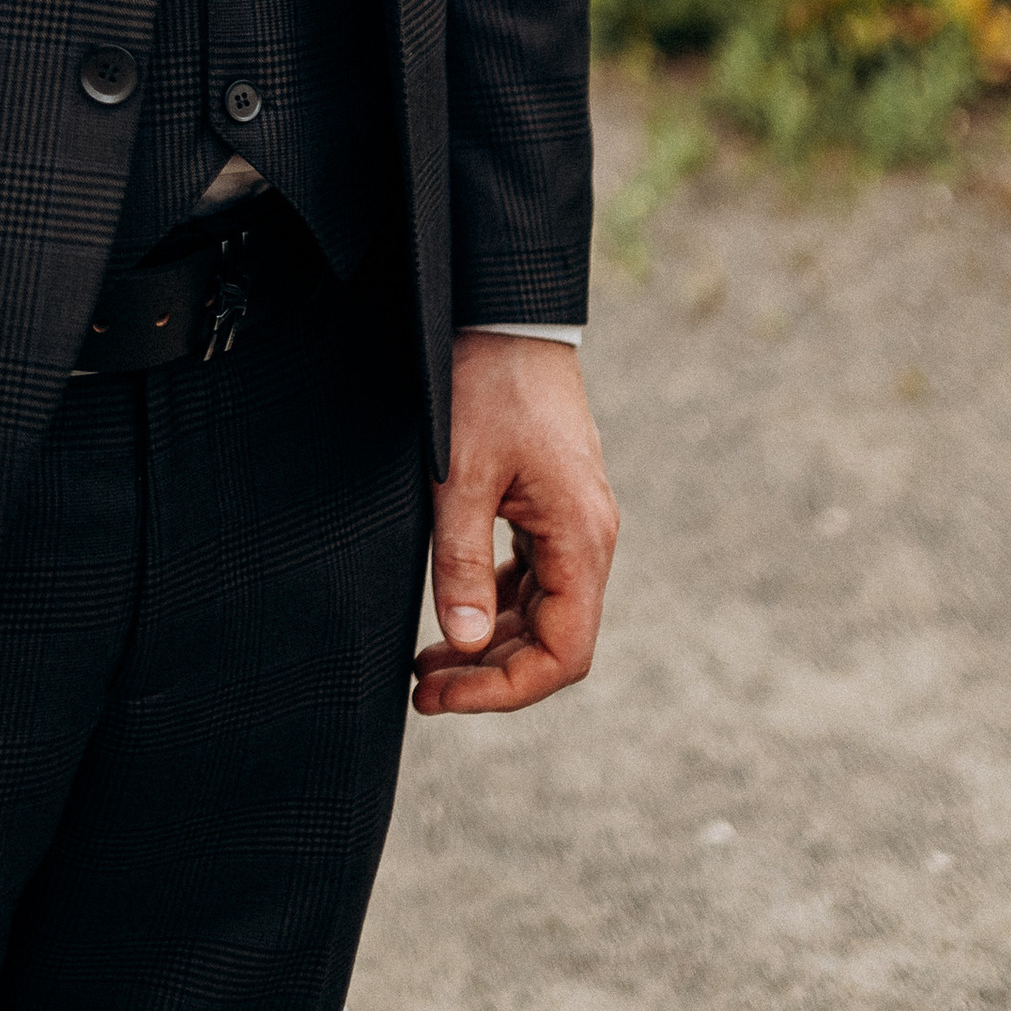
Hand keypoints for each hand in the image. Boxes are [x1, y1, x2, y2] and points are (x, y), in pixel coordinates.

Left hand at [411, 330, 620, 716]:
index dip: (506, 690)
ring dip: (490, 644)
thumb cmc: (485, 383)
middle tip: (422, 690)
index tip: (444, 697)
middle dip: (489, 674)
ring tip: (428, 664)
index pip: (564, 653)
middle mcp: (588, 538)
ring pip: (542, 612)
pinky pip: (532, 576)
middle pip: (553, 641)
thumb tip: (462, 644)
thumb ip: (459, 562)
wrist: (507, 313)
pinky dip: (494, 603)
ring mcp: (573, 522)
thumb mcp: (459, 474)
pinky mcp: (551, 505)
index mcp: (581, 539)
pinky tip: (454, 609)